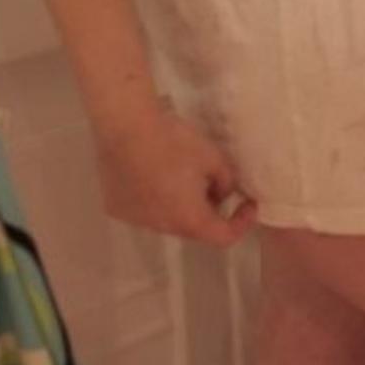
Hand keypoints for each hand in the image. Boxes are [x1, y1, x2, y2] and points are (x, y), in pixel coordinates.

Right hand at [93, 100, 257, 248]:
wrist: (126, 127)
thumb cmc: (174, 143)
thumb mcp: (214, 158)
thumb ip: (226, 182)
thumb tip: (221, 193)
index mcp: (190, 220)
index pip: (224, 237)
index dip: (241, 223)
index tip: (247, 203)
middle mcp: (162, 228)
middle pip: (193, 228)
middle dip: (209, 210)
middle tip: (213, 182)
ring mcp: (136, 220)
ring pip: (167, 219)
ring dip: (179, 205)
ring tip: (178, 173)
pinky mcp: (116, 208)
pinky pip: (143, 209)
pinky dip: (154, 199)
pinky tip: (151, 172)